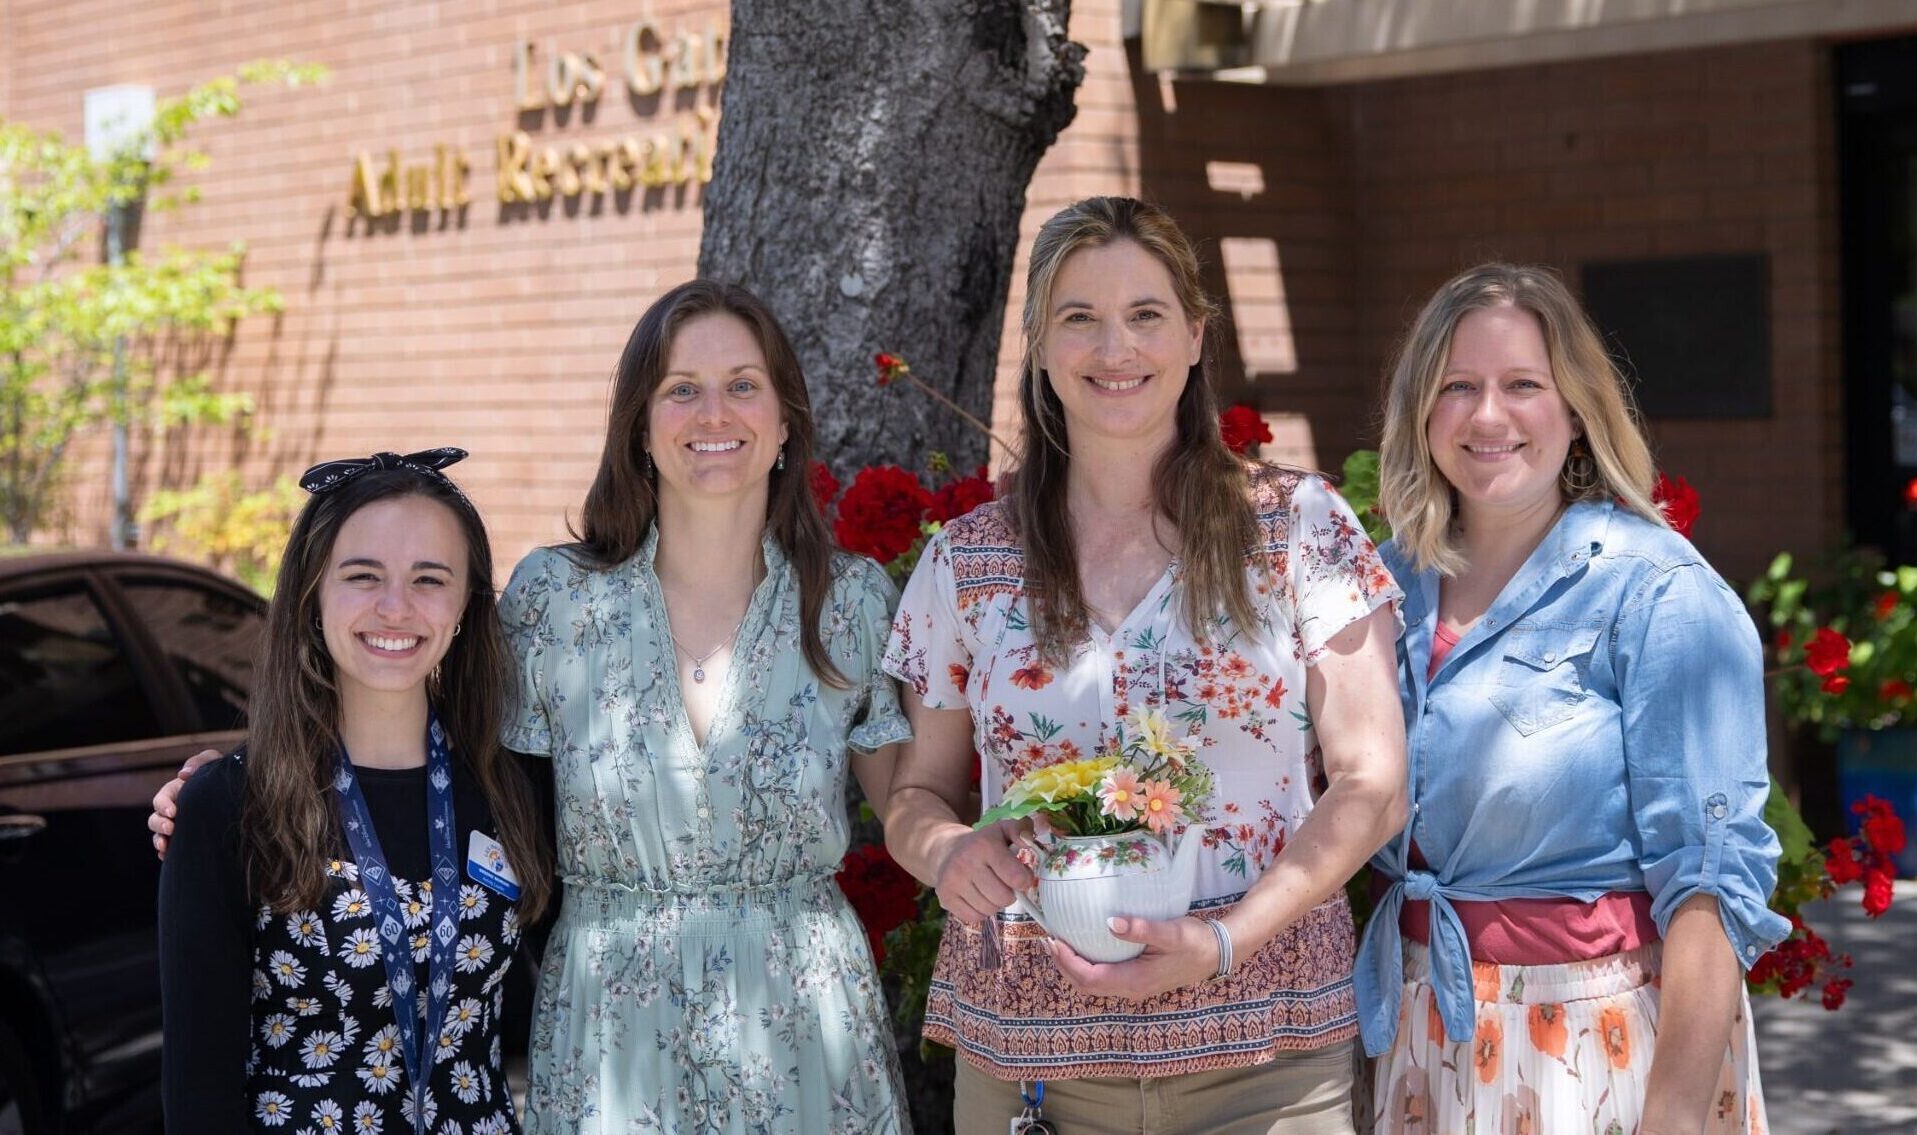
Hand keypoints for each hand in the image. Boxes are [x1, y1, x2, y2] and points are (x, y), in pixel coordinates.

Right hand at [149, 748, 220, 858]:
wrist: (241, 793)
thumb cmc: (223, 775)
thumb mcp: (213, 762)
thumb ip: (199, 762)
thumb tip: (183, 775)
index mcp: (176, 792)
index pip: (161, 799)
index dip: (162, 805)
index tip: (173, 812)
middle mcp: (175, 811)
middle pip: (155, 819)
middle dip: (158, 824)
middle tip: (171, 828)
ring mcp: (179, 826)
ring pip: (159, 836)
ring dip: (158, 841)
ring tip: (165, 846)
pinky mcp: (186, 840)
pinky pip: (171, 850)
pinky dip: (167, 854)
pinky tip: (169, 857)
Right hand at [933, 819, 1035, 926]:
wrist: (947, 850)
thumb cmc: (983, 843)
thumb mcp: (1003, 830)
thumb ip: (1022, 829)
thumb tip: (1027, 842)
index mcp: (984, 845)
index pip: (1016, 878)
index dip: (1025, 880)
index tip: (1021, 875)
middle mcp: (966, 863)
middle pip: (1004, 898)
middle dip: (1010, 893)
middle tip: (1004, 883)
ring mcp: (953, 881)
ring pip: (989, 910)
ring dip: (995, 903)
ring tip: (990, 889)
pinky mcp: (945, 897)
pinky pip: (974, 917)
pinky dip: (980, 911)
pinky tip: (977, 897)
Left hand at [1045, 915, 1222, 999]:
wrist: (1218, 954)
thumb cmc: (1195, 941)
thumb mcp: (1171, 932)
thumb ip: (1141, 929)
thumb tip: (1111, 922)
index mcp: (1135, 980)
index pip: (1090, 978)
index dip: (1067, 962)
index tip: (1053, 941)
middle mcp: (1131, 989)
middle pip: (1086, 985)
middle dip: (1063, 965)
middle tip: (1048, 940)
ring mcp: (1134, 987)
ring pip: (1094, 984)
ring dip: (1073, 967)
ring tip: (1059, 944)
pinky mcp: (1137, 980)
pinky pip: (1104, 979)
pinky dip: (1087, 966)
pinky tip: (1085, 948)